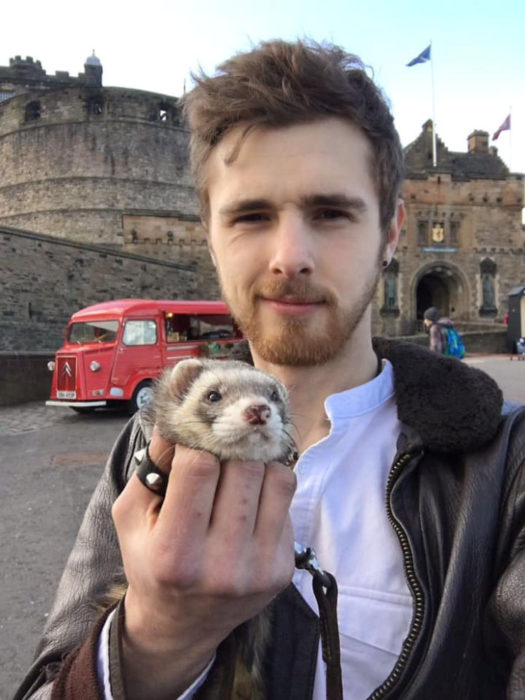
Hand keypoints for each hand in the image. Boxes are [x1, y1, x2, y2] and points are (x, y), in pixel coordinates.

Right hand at [112, 427, 296, 698]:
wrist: (181, 624)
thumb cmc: (151, 561)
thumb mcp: (131, 514)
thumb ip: (152, 462)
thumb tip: (179, 412)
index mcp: (176, 554)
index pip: (200, 466)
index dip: (196, 442)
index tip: (193, 439)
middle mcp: (222, 566)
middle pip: (244, 467)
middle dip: (230, 447)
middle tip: (220, 445)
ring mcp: (259, 569)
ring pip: (277, 477)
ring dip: (257, 460)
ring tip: (237, 465)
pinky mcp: (283, 568)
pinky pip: (288, 500)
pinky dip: (270, 485)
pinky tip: (250, 494)